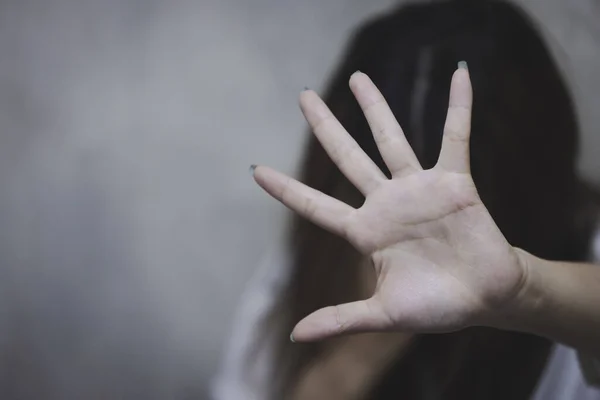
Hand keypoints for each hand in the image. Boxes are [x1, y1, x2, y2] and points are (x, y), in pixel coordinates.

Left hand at [252, 65, 526, 341]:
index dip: (287, 189)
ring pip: (391, 139)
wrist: (486, 300)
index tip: (256, 170)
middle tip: (303, 96)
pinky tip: (459, 74)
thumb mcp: (383, 315)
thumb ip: (341, 319)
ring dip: (376, 107)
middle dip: (326, 126)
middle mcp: (386, 204)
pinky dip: (459, 106)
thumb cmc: (437, 307)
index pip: (316, 206)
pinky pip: (455, 135)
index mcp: (365, 232)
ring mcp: (419, 189)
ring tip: (357, 77)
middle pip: (347, 156)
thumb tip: (294, 336)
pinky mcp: (454, 182)